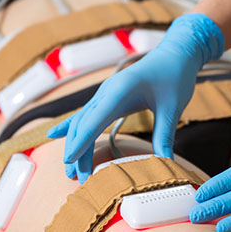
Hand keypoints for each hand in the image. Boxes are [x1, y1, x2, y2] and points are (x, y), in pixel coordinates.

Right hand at [47, 13, 223, 182]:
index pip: (95, 119)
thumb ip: (165, 134)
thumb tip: (164, 163)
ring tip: (73, 172)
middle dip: (77, 150)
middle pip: (83, 124)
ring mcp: (105, 94)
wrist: (175, 53)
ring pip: (82, 121)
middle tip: (76, 178)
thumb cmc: (175, 76)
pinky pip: (86, 114)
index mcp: (120, 90)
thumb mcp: (173, 107)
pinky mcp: (108, 97)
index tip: (69, 160)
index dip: (81, 141)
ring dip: (76, 144)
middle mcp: (107, 91)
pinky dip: (72, 127)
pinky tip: (55, 135)